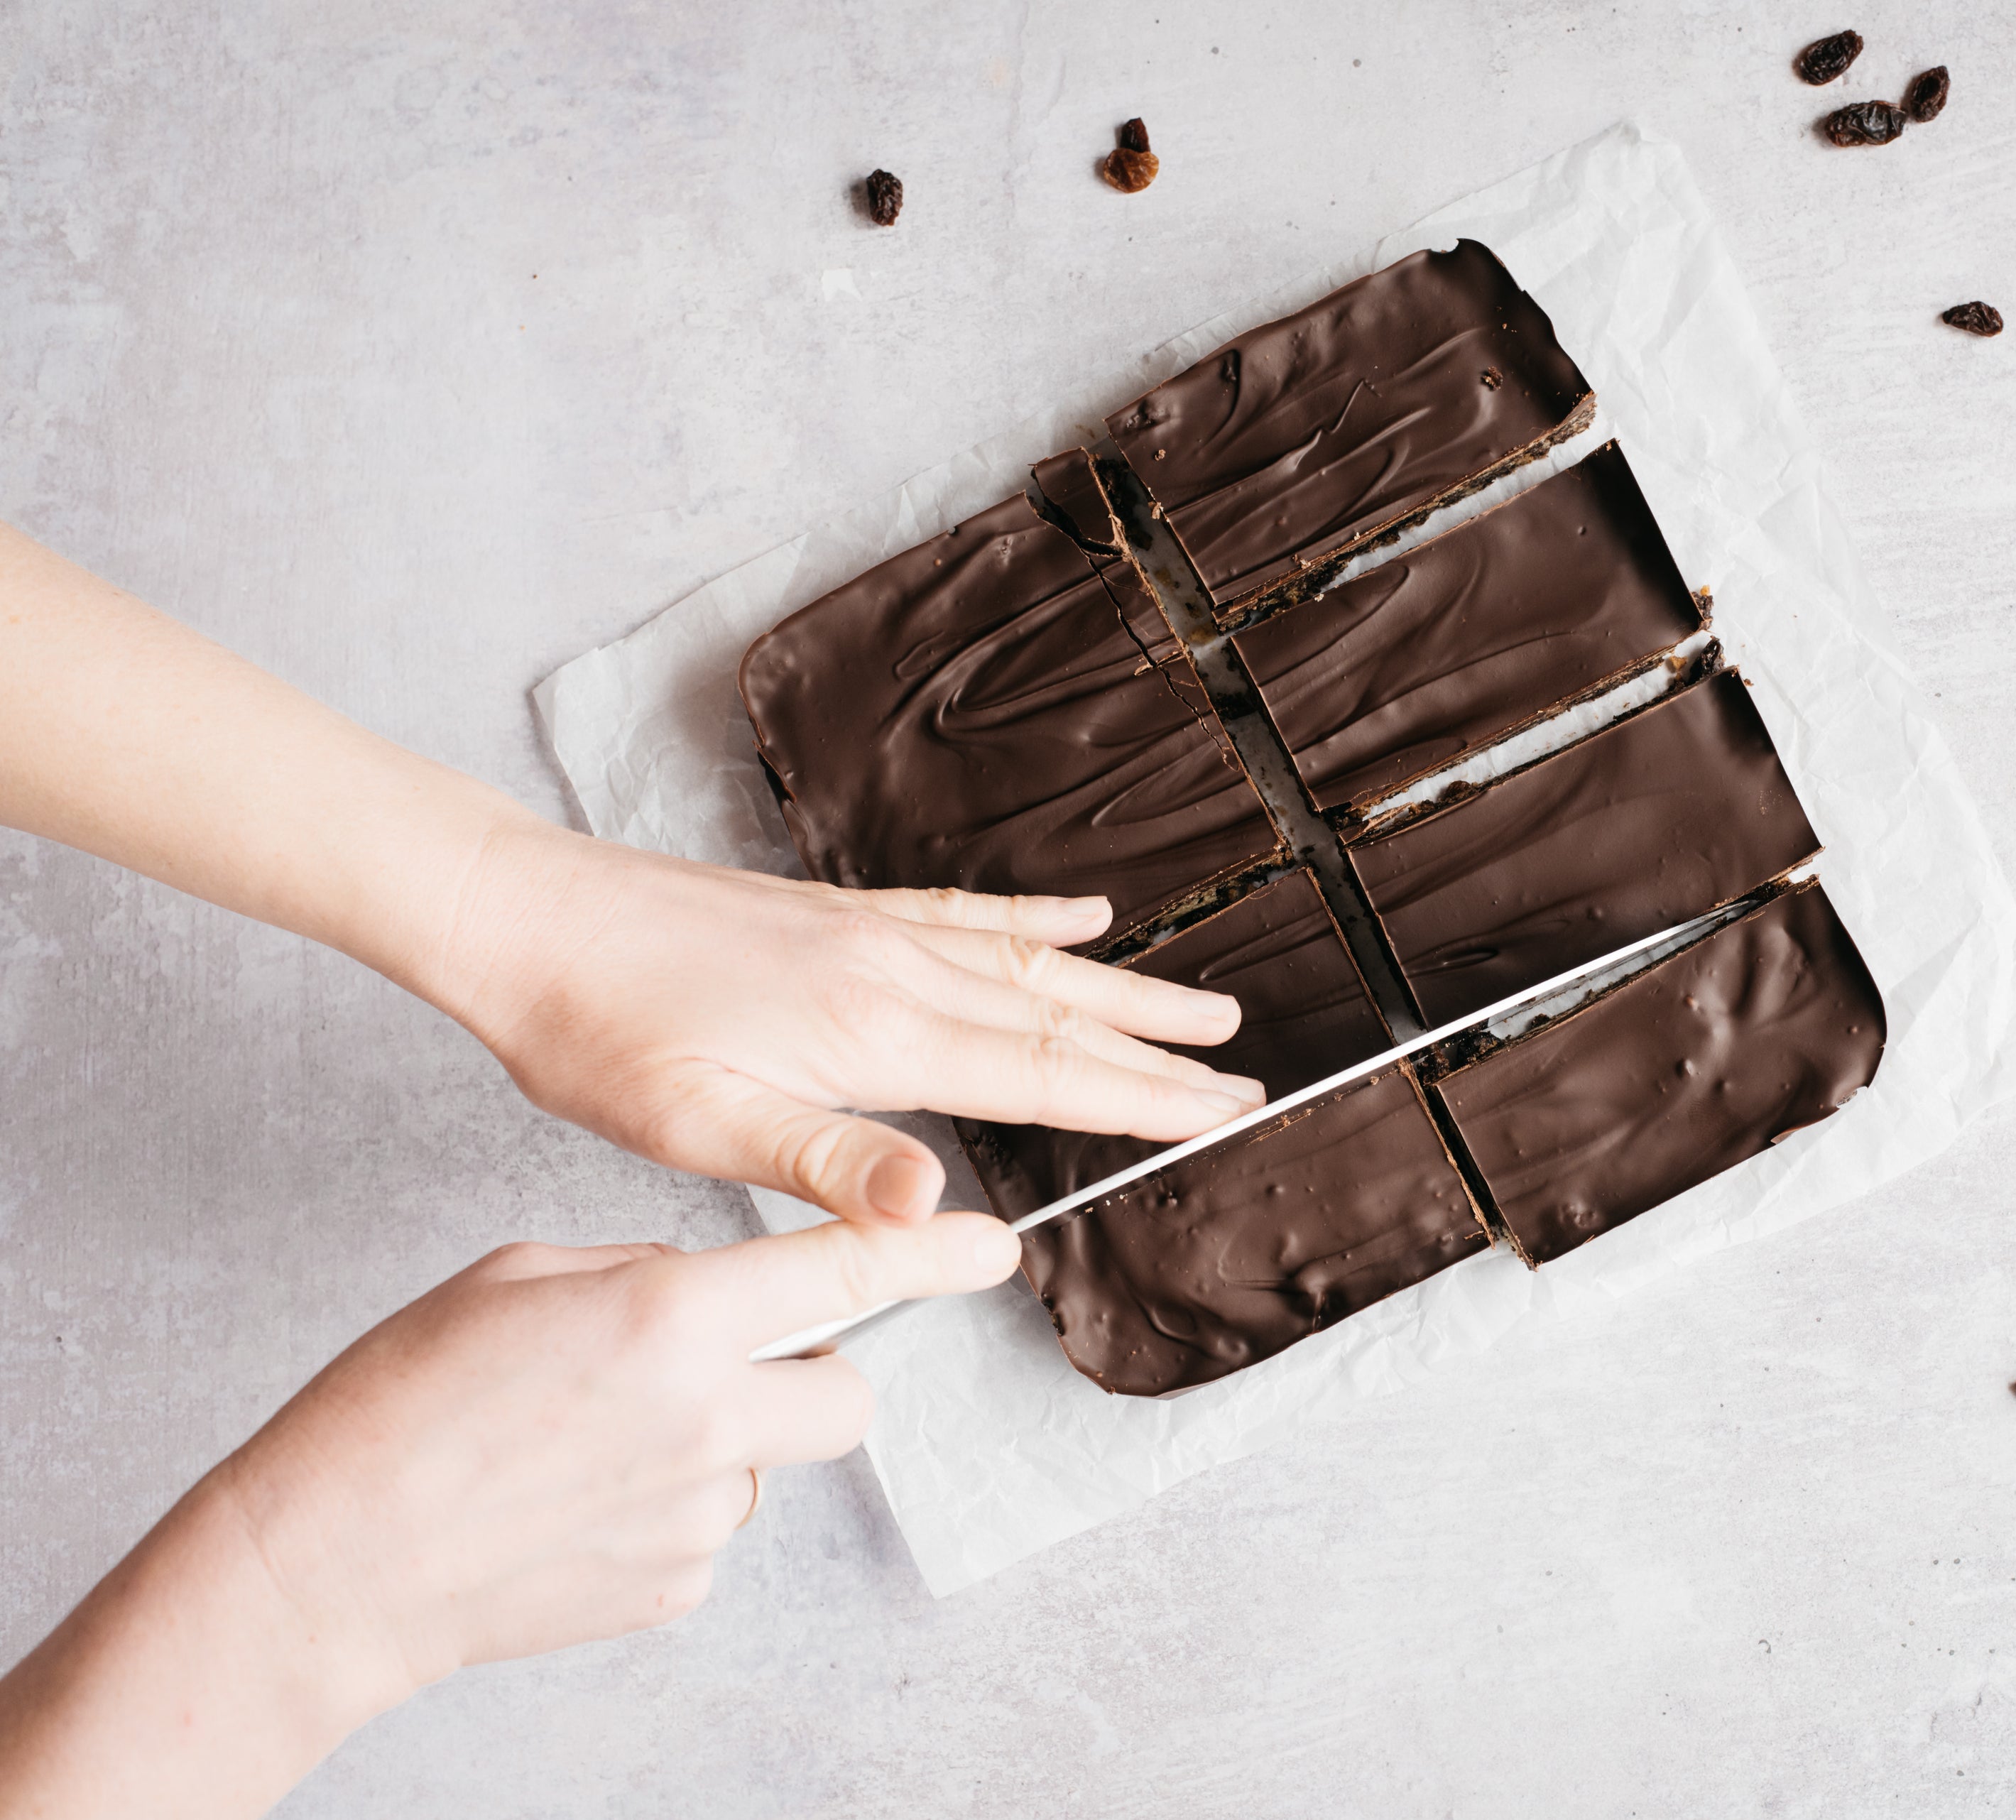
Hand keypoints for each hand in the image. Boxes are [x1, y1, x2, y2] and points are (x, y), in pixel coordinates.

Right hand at [0, 1199, 1014, 1818]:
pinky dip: (670, 1510)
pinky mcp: (676, 1585)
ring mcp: (699, 1513)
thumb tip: (712, 1290)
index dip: (932, 1253)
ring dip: (722, 1445)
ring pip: (772, 1464)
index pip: (843, 1271)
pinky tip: (580, 1506)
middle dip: (811, 1376)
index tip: (993, 1245)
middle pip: (847, 1393)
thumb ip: (644, 1275)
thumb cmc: (400, 1406)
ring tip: (597, 1448)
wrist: (331, 1562)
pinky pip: (715, 1529)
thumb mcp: (520, 1279)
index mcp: (668, 1321)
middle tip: (726, 1368)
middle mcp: (706, 1418)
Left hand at [2, 525, 1264, 1228]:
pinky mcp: (838, 915)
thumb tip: (938, 1207)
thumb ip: (830, 1161)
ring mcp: (872, 933)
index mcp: (878, 1033)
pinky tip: (1077, 917)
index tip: (1226, 1109)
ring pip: (1029, 966)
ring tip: (1199, 1005)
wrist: (525, 917)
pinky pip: (965, 915)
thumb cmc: (600, 1031)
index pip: (1042, 1075)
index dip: (1141, 1100)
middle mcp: (896, 971)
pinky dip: (1034, 922)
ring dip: (1121, 990)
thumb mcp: (702, 1124)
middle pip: (1060, 1017)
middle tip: (1250, 1069)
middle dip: (1158, 1051)